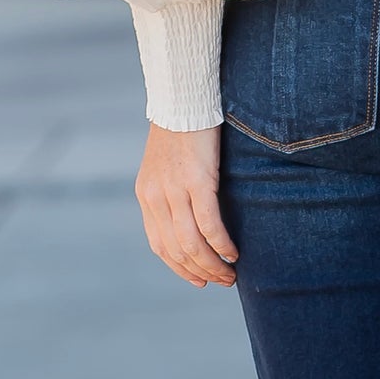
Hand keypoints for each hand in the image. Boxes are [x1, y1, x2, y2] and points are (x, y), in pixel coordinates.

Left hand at [134, 123, 238, 287]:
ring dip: (212, 265)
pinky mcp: (197, 179)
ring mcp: (175, 190)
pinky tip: (233, 252)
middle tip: (221, 281)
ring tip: (230, 273)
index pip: (160, 245)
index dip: (180, 268)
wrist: (184, 97)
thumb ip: (171, 191)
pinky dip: (221, 244)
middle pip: (176, 250)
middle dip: (200, 272)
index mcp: (146, 195)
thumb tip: (189, 216)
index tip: (198, 279)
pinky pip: (209, 224)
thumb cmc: (181, 127)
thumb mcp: (165, 164)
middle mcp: (156, 197)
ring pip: (192, 243)